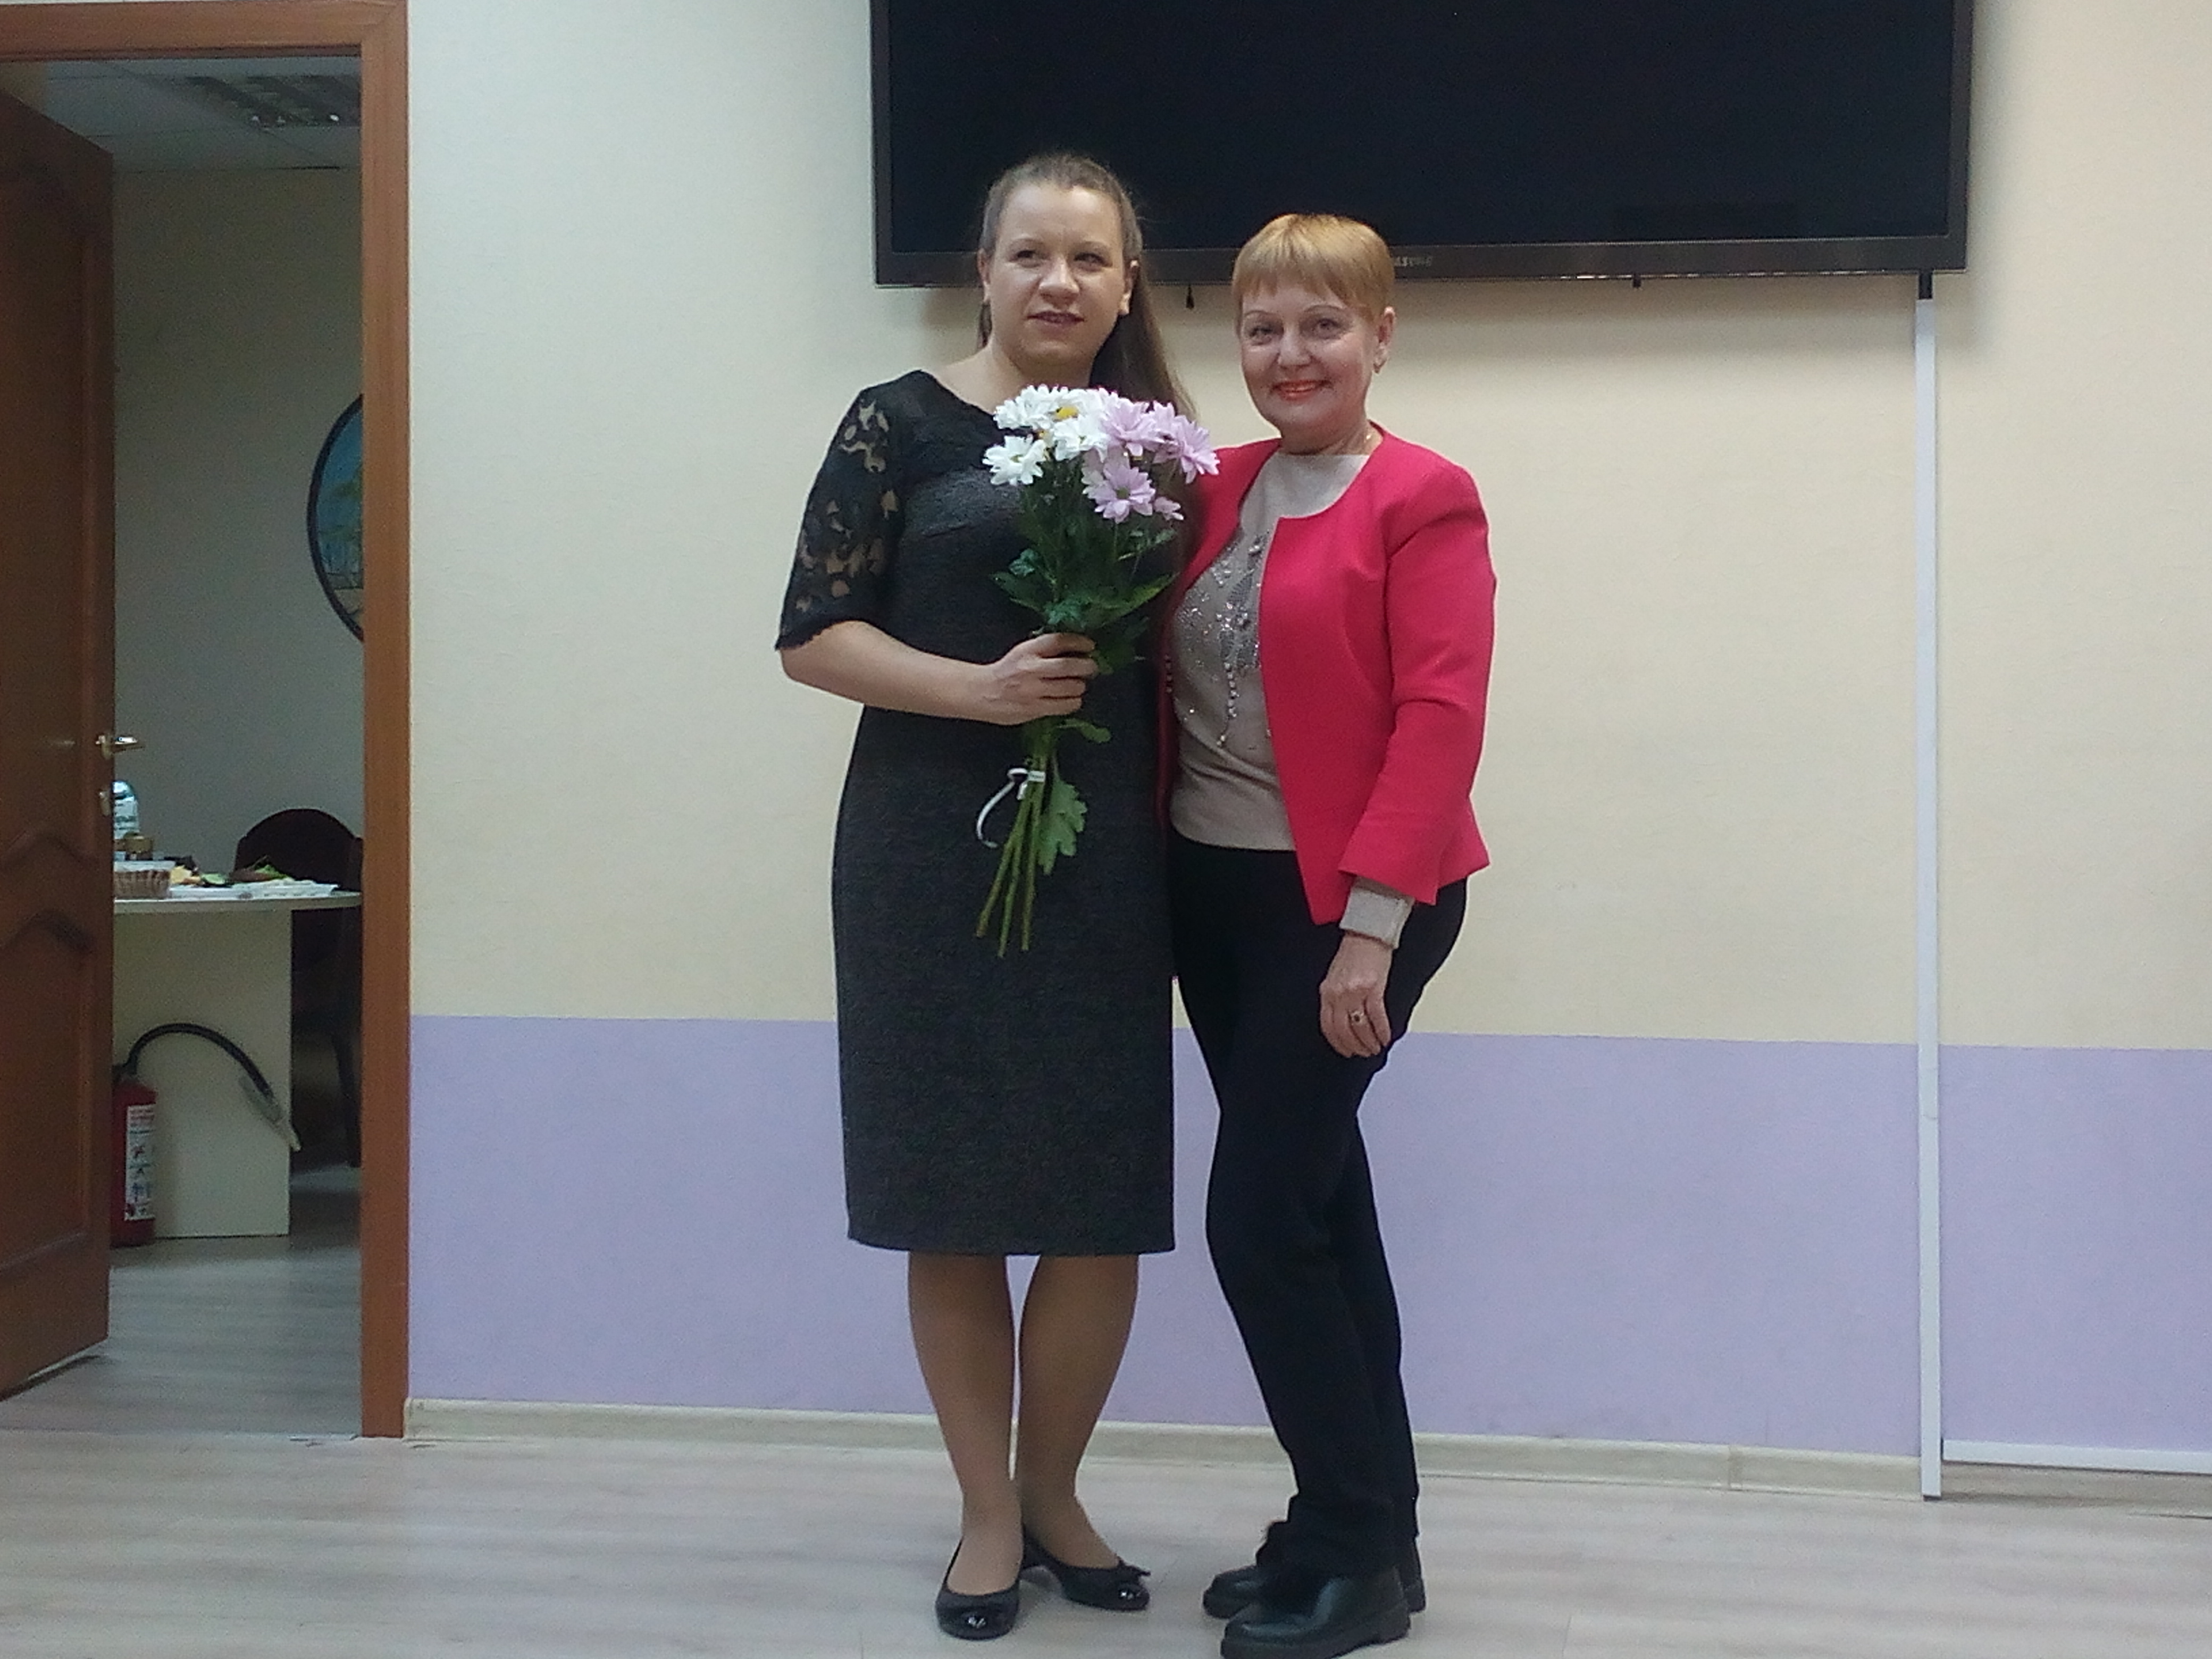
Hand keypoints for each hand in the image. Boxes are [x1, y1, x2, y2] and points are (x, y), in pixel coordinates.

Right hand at [972, 633, 1095, 724]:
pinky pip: (1063, 706)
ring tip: (1079, 685)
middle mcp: (1030, 669)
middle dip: (1086, 666)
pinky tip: (1072, 700)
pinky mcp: (1034, 709)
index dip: (1078, 642)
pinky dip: (1073, 702)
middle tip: (1092, 667)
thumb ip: (1044, 650)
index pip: (1058, 641)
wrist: (982, 693)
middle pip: (1067, 665)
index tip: (1089, 645)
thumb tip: (1075, 649)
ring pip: (1069, 687)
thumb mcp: (1022, 653)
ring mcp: (1033, 691)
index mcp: (1027, 651)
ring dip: (1080, 686)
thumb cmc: (1006, 672)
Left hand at [1320, 932, 1394, 1057]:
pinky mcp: (1374, 988)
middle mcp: (1338, 994)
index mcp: (1326, 991)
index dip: (1338, 1042)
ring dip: (1368, 1042)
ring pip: (1360, 1027)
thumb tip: (1342, 1019)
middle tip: (1363, 1053)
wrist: (1368, 932)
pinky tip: (1386, 1038)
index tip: (1345, 1051)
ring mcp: (1355, 992)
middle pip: (1343, 1030)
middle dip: (1354, 1046)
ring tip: (1375, 1048)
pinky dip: (1382, 1031)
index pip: (1328, 1025)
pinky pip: (1377, 1017)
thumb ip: (1334, 996)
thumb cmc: (1353, 952)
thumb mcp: (1335, 976)